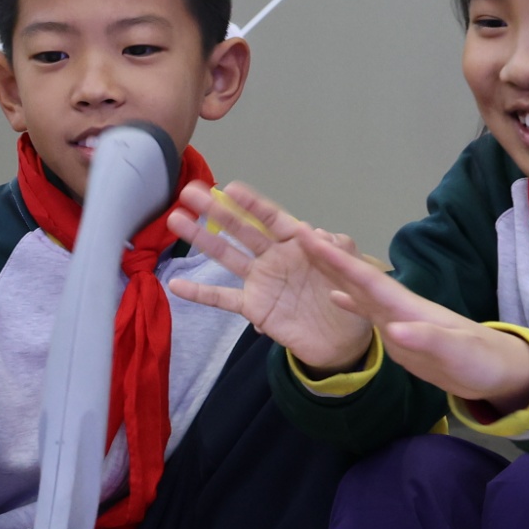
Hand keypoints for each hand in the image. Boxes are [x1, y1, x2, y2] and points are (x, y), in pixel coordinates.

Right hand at [166, 180, 376, 374]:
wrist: (344, 341)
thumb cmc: (350, 299)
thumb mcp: (352, 270)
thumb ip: (338, 249)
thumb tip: (316, 233)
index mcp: (297, 243)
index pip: (272, 218)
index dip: (252, 203)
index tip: (230, 188)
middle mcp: (274, 257)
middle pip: (241, 229)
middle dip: (217, 210)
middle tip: (190, 192)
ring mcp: (261, 281)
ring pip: (226, 256)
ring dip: (202, 238)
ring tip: (175, 219)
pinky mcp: (254, 308)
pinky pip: (223, 299)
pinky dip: (200, 293)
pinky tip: (176, 284)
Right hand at [292, 232, 528, 413]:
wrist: (499, 372)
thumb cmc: (480, 360)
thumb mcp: (455, 353)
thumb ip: (426, 340)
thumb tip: (393, 330)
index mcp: (407, 307)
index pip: (366, 278)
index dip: (336, 260)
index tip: (308, 237)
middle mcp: (398, 307)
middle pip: (357, 277)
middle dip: (328, 256)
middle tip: (296, 232)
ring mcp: (397, 319)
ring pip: (358, 290)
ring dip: (334, 273)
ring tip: (307, 257)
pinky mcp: (399, 336)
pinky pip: (365, 313)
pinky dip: (349, 304)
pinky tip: (334, 298)